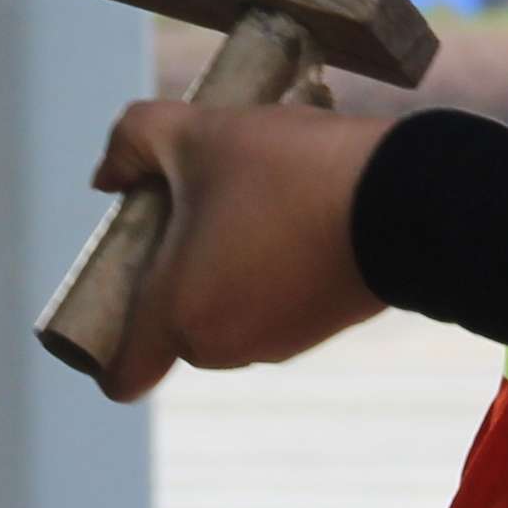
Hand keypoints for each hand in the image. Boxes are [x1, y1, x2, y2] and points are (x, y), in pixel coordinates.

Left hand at [80, 96, 392, 400]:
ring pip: (225, 311)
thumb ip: (130, 142)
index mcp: (179, 313)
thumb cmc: (288, 171)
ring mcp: (276, 342)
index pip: (123, 374)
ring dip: (225, 269)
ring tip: (253, 201)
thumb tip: (107, 174)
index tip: (117, 295)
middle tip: (196, 207)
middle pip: (173, 326)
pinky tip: (291, 215)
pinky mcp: (320, 328)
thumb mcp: (198, 133)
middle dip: (175, 276)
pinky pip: (271, 305)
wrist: (404, 196)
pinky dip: (269, 271)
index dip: (104, 348)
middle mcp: (222, 344)